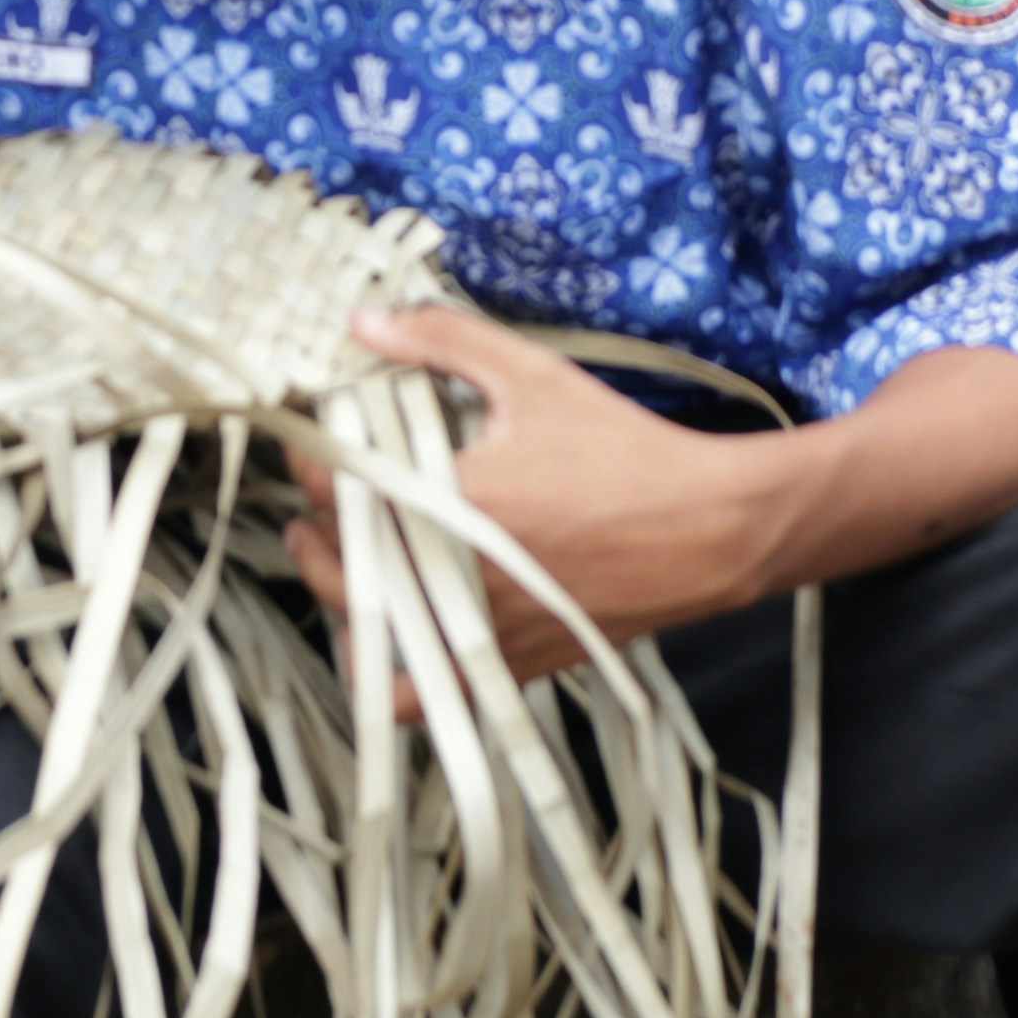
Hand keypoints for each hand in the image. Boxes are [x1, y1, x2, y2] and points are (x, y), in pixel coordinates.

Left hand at [282, 306, 732, 702]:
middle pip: (337, 563)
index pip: (332, 486)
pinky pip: (424, 698)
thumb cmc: (622, 450)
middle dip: (314, 524)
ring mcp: (480, 632)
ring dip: (340, 595)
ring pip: (369, 632)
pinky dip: (389, 676)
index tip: (315, 439)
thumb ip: (443, 341)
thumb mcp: (533, 377)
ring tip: (337, 559)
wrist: (708, 530)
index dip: (310, 458)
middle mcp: (453, 576)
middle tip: (318, 494)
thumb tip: (363, 320)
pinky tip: (385, 637)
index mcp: (449, 501)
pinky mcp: (509, 665)